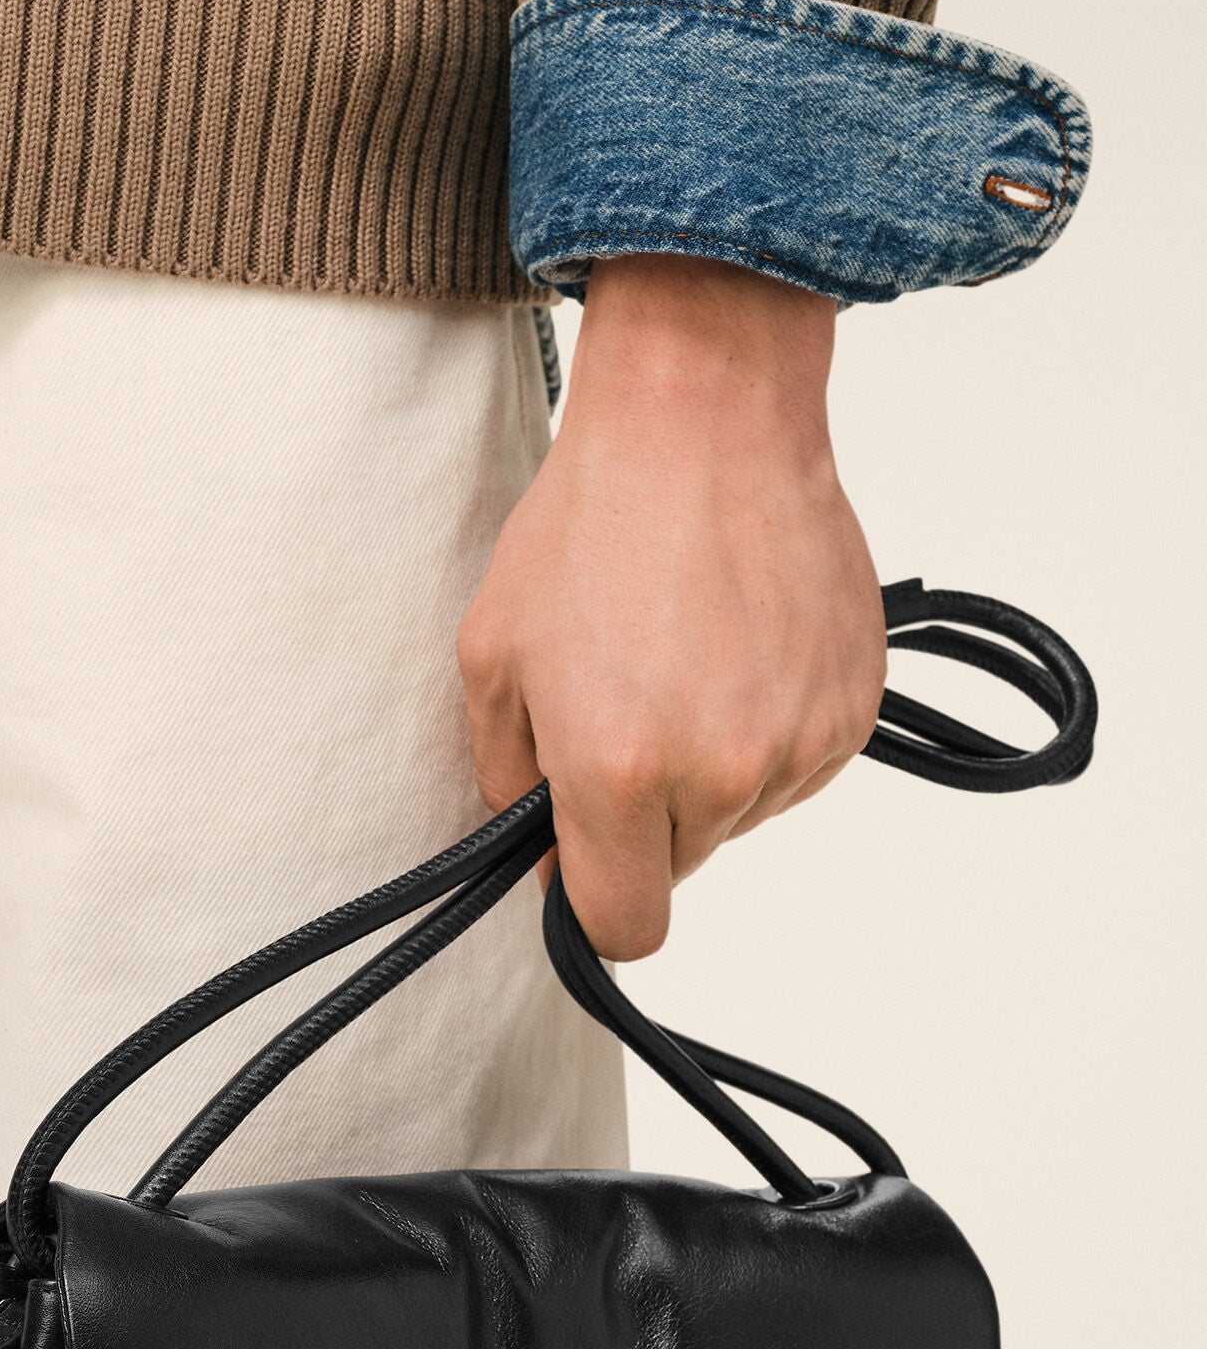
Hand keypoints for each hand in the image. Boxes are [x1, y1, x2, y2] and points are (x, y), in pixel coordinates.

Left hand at [458, 254, 884, 959]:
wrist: (705, 421)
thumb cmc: (590, 523)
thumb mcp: (493, 657)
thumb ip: (507, 781)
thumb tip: (536, 858)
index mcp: (618, 772)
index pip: (621, 927)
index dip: (591, 901)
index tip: (579, 860)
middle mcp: (721, 775)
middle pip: (676, 868)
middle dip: (640, 817)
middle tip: (621, 707)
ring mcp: (799, 743)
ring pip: (738, 816)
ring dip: (707, 768)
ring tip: (681, 658)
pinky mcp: (855, 709)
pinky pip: (795, 766)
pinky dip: (764, 729)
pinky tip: (736, 648)